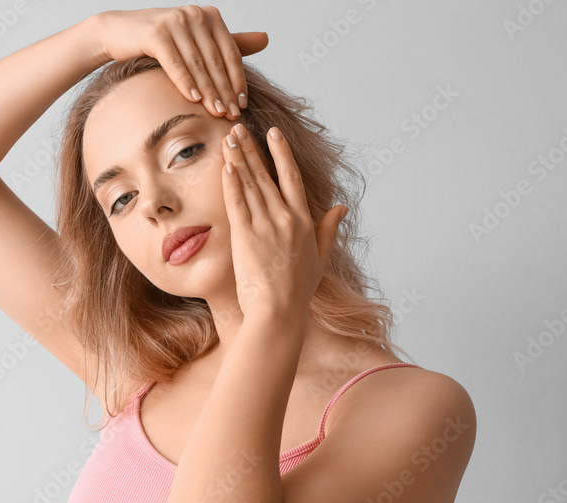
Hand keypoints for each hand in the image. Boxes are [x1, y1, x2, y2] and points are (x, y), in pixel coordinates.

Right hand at [96, 6, 267, 118]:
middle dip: (224, 90)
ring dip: (208, 91)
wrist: (119, 32)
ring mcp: (176, 22)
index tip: (242, 105)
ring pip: (197, 63)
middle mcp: (195, 15)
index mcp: (210, 16)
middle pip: (215, 60)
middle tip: (231, 115)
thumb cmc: (161, 40)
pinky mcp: (156, 33)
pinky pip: (175, 63)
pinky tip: (193, 99)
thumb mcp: (197, 39)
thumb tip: (266, 39)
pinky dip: (185, 82)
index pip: (230, 53)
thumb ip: (229, 41)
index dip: (238, 80)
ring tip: (215, 112)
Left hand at [221, 123, 347, 322]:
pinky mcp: (246, 236)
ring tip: (228, 138)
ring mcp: (266, 225)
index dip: (281, 152)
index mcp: (304, 221)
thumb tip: (341, 208)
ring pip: (250, 184)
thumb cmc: (298, 291)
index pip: (291, 176)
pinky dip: (231, 182)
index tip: (272, 133)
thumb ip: (329, 230)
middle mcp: (286, 218)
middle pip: (266, 174)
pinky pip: (237, 202)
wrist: (280, 312)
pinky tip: (226, 165)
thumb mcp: (320, 257)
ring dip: (238, 159)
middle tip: (239, 126)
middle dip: (252, 148)